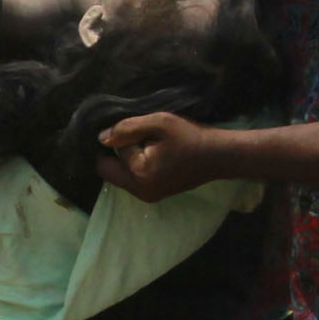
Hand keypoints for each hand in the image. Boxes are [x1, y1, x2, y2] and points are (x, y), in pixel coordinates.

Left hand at [94, 111, 229, 202]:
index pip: (112, 153)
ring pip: (120, 175)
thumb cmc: (190, 137)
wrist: (217, 156)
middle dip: (118, 154)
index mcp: (140, 174)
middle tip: (140, 140)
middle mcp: (140, 191)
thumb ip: (127, 129)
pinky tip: (155, 155)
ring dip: (128, 161)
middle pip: (109, 171)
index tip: (140, 131)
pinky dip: (137, 167)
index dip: (122, 139)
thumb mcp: (159, 123)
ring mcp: (147, 196)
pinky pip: (132, 180)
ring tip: (150, 147)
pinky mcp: (153, 195)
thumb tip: (101, 138)